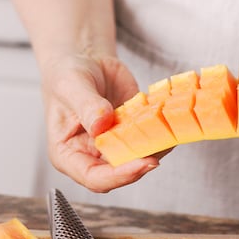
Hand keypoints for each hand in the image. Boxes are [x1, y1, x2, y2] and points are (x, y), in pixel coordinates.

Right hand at [38, 53, 161, 191]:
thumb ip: (86, 106)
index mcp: (68, 154)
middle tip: (163, 146)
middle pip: (120, 173)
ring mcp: (114, 146)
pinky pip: (149, 139)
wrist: (85, 61)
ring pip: (139, 158)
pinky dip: (162, 132)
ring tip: (171, 131)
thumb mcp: (71, 86)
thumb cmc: (67, 75)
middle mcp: (92, 155)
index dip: (119, 176)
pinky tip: (171, 120)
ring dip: (157, 148)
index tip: (142, 163)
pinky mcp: (132, 133)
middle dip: (144, 163)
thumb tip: (102, 125)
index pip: (94, 178)